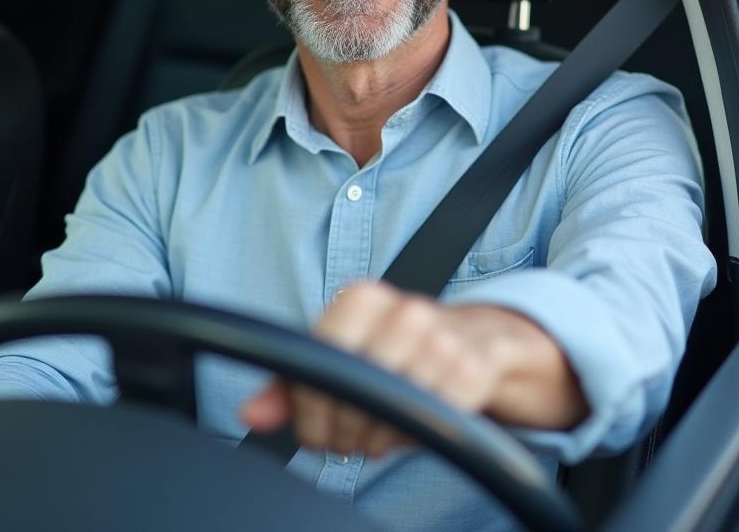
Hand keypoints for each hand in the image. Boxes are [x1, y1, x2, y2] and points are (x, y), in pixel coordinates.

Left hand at [240, 281, 586, 458]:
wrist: (488, 341)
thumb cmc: (405, 352)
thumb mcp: (348, 358)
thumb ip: (294, 382)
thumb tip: (250, 412)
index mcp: (364, 299)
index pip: (317, 357)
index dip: (309, 403)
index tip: (314, 426)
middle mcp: (404, 309)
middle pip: (351, 388)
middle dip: (341, 429)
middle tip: (347, 439)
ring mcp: (444, 336)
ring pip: (391, 407)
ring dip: (379, 437)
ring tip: (380, 434)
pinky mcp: (478, 367)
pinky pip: (435, 417)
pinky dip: (419, 435)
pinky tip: (417, 428)